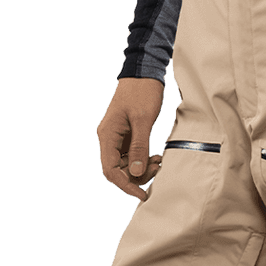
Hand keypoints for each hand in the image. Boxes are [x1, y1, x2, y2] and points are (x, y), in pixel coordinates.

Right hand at [97, 78, 166, 199]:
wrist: (144, 71)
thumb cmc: (142, 92)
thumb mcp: (143, 120)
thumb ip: (140, 147)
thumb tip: (137, 173)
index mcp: (107, 135)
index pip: (111, 170)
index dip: (126, 185)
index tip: (142, 194)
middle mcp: (108, 138)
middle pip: (117, 170)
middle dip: (137, 176)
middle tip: (157, 169)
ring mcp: (116, 137)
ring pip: (125, 164)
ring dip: (141, 168)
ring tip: (158, 161)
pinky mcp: (125, 134)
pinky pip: (131, 155)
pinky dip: (143, 159)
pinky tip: (155, 156)